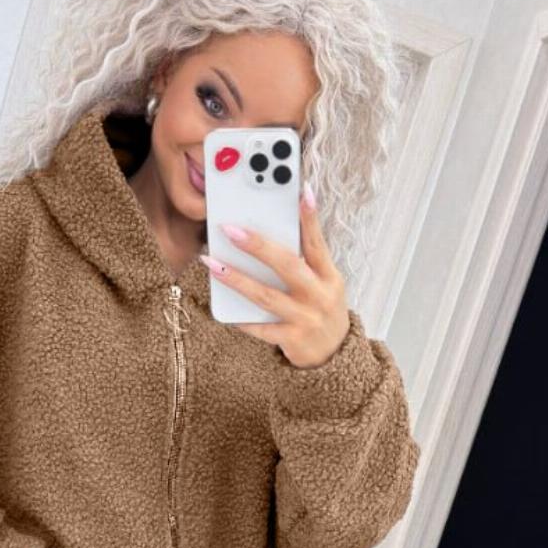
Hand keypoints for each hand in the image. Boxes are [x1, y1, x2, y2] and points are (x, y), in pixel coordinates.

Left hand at [199, 183, 349, 367]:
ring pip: (267, 296)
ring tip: (212, 264)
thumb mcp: (323, 284)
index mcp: (329, 276)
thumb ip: (304, 262)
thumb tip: (270, 233)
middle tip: (231, 230)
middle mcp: (319, 296)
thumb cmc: (321, 309)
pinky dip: (242, 319)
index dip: (310, 218)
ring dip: (237, 279)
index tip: (301, 191)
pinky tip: (223, 310)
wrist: (334, 355)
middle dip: (258, 246)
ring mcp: (306, 319)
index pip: (317, 243)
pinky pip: (261, 329)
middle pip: (287, 266)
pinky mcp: (292, 340)